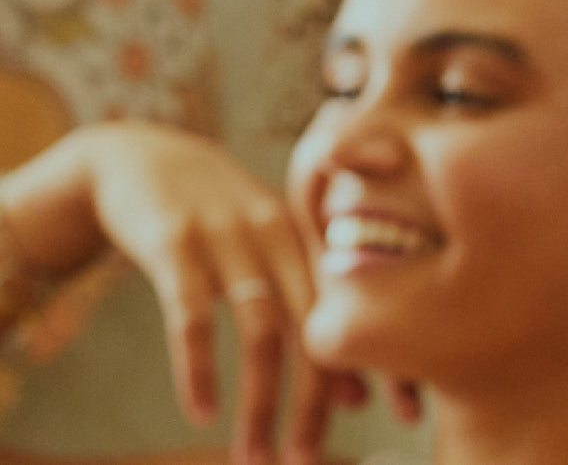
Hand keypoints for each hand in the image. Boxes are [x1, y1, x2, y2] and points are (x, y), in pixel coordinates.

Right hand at [0, 121, 352, 464]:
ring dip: (259, 402)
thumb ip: (314, 315)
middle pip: (315, 329)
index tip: (404, 416)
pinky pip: (192, 317)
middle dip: (316, 402)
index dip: (383, 363)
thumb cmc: (220, 219)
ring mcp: (229, 238)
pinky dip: (200, 369)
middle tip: (308, 459)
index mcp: (313, 239)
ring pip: (261, 332)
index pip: (358, 311)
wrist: (139, 157)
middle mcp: (282, 236)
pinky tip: (202, 412)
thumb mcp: (272, 254)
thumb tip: (355, 398)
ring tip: (254, 456)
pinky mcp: (174, 244)